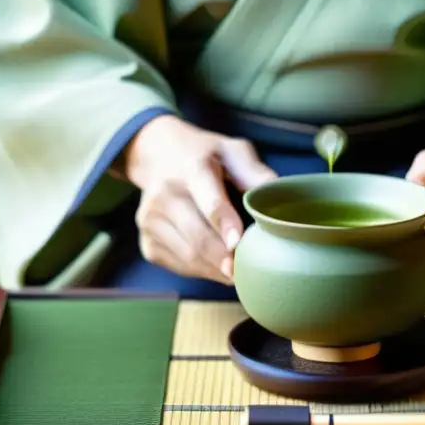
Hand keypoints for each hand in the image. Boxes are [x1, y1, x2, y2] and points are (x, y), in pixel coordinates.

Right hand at [122, 115, 277, 282]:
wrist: (158, 154)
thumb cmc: (207, 156)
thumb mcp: (233, 151)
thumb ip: (256, 175)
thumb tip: (277, 205)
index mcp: (192, 168)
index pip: (208, 200)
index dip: (224, 223)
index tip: (238, 244)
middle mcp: (164, 194)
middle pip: (198, 237)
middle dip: (226, 260)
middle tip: (252, 272)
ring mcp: (150, 220)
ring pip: (189, 257)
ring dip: (218, 270)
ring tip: (240, 271)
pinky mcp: (147, 241)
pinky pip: (180, 266)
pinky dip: (203, 271)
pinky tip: (218, 265)